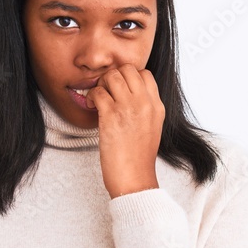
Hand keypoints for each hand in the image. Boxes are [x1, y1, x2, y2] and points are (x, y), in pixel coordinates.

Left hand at [85, 65, 164, 198]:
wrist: (134, 178)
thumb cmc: (139, 158)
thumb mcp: (152, 128)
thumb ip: (145, 109)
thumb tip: (130, 96)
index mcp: (157, 106)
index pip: (145, 74)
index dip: (129, 77)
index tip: (120, 90)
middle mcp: (145, 103)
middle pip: (128, 69)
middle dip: (113, 76)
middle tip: (107, 91)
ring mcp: (128, 108)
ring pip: (111, 76)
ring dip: (101, 85)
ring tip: (98, 100)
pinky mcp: (111, 116)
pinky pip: (97, 92)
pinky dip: (91, 97)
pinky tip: (92, 108)